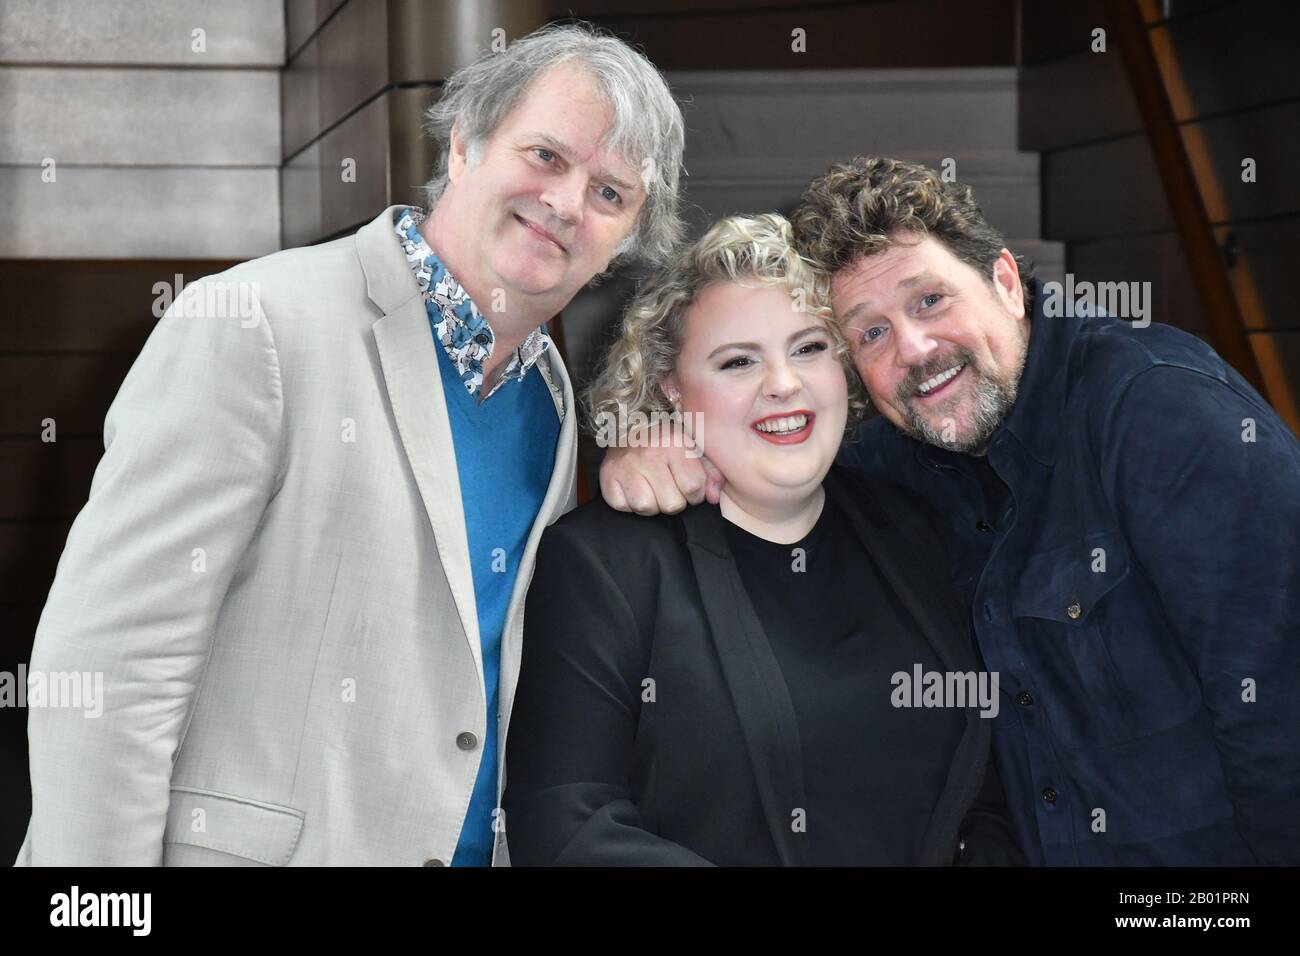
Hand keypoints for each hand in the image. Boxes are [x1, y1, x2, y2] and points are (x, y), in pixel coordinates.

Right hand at [599, 427, 723, 514]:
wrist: (628, 424)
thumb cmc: (666, 440)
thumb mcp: (694, 448)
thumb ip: (711, 472)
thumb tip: (714, 497)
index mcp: (675, 443)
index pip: (694, 488)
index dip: (696, 494)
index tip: (689, 487)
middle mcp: (649, 454)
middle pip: (671, 504)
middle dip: (674, 500)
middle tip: (669, 486)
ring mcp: (625, 465)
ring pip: (646, 508)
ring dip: (651, 504)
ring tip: (651, 488)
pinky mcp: (607, 476)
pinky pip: (622, 506)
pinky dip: (629, 503)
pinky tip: (634, 488)